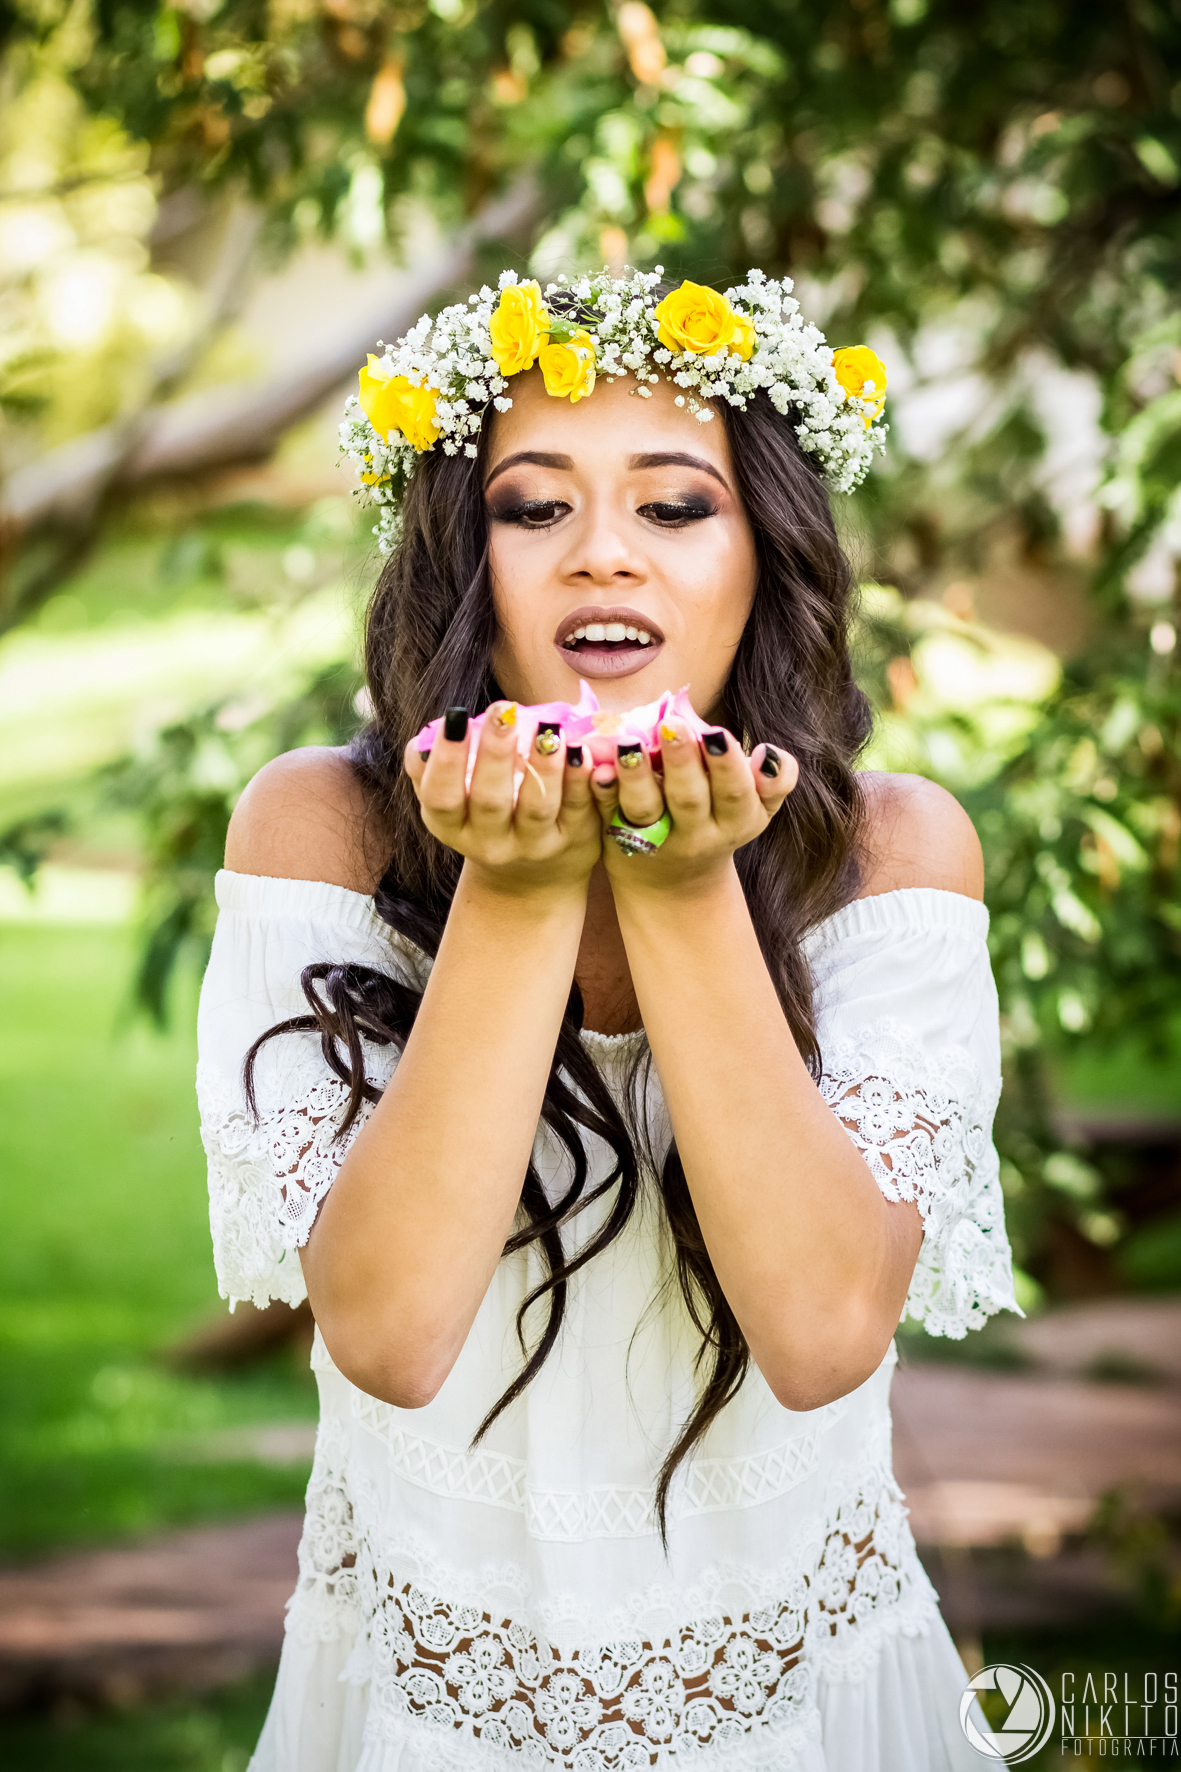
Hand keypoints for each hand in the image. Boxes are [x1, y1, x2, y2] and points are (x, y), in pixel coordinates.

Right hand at [404, 704, 602, 897]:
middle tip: (503, 711)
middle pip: (490, 801)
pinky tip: (581, 749)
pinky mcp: (574, 841)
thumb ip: (432, 770)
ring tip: (548, 728)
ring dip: (543, 765)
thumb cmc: (485, 819)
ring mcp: (534, 845)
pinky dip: (580, 779)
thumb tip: (426, 736)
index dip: (446, 760)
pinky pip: (577, 808)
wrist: (531, 879)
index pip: (441, 797)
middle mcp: (490, 843)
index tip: (456, 717)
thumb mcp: (451, 803)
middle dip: (495, 754)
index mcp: (452, 826)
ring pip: (537, 806)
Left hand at [590, 720, 797, 892]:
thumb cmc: (720, 823)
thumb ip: (776, 781)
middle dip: (682, 762)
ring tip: (627, 743)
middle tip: (672, 725)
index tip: (716, 734)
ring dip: (636, 775)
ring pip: (644, 808)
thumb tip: (770, 753)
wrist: (675, 885)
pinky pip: (608, 812)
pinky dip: (601, 790)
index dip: (726, 765)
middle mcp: (696, 834)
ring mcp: (654, 840)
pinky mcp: (616, 838)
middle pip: (689, 799)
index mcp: (735, 821)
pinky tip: (594, 766)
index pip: (735, 792)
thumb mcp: (757, 809)